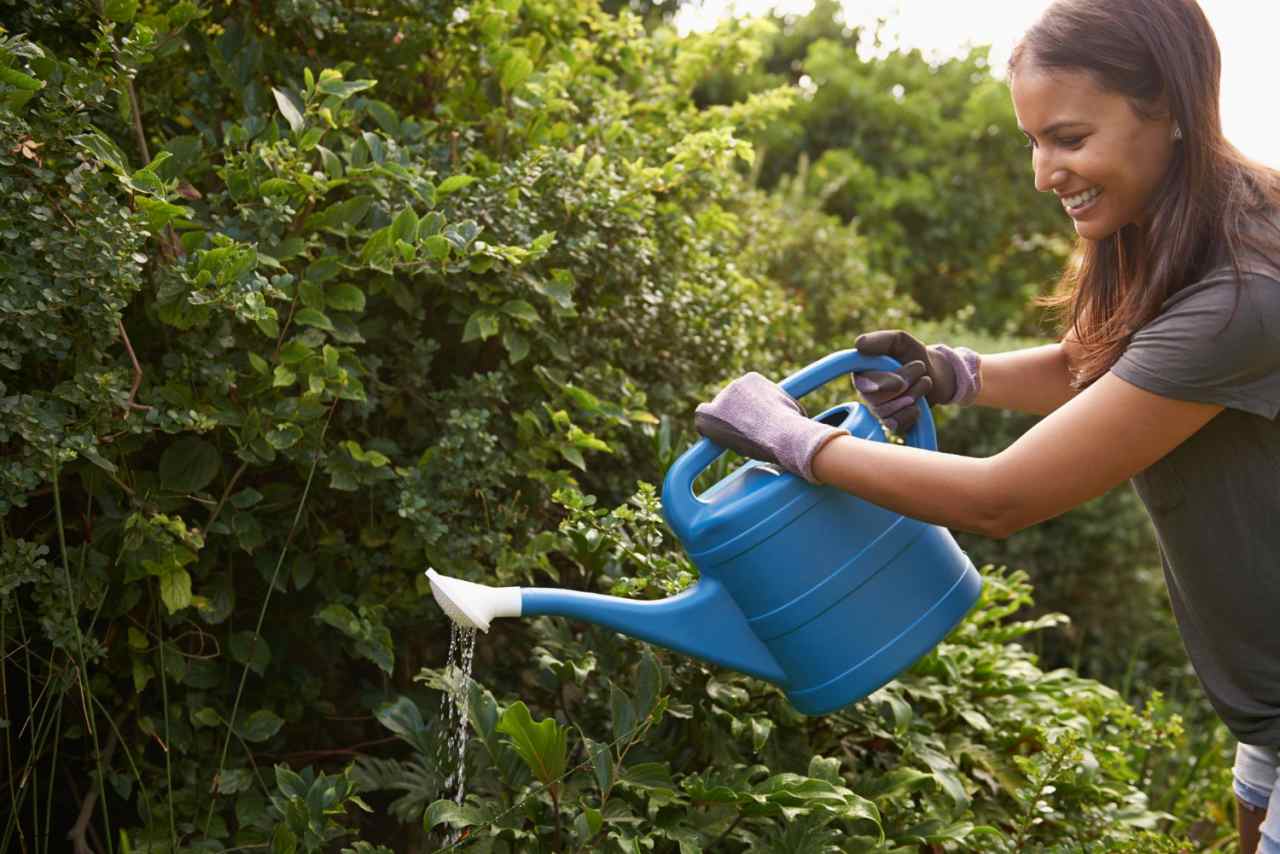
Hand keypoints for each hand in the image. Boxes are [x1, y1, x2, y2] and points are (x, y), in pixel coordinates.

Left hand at [694, 372, 844, 483]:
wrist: (784, 433)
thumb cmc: (794, 424)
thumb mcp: (792, 408)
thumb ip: (781, 407)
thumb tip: (792, 419)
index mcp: (752, 379)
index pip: (743, 395)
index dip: (747, 411)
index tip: (754, 423)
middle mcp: (734, 384)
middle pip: (729, 404)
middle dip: (736, 418)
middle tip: (748, 435)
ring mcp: (720, 399)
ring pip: (718, 414)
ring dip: (726, 426)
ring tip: (743, 441)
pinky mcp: (709, 415)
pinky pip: (702, 419)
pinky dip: (707, 429)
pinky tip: (715, 440)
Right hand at [853, 330, 980, 432]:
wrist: (936, 373)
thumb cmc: (914, 354)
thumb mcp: (900, 341)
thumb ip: (880, 340)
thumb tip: (858, 345)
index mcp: (863, 372)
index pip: (862, 383)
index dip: (878, 384)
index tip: (900, 382)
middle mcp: (866, 393)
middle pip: (877, 399)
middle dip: (905, 383)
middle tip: (920, 368)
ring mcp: (878, 410)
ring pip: (888, 412)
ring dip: (913, 395)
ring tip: (924, 382)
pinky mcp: (891, 422)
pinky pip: (896, 425)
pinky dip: (912, 413)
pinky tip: (919, 404)